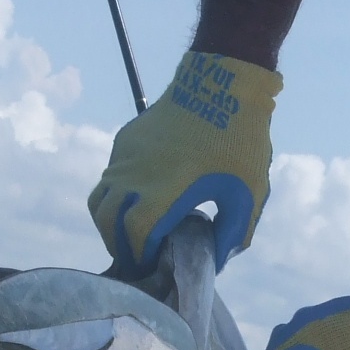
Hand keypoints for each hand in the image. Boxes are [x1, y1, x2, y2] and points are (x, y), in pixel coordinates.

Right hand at [88, 53, 279, 272]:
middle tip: (139, 261)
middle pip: (108, 223)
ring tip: (133, 236)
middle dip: (120, 247)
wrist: (222, 79)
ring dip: (112, 224)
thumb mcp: (249, 192)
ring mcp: (125, 156)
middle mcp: (134, 175)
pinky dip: (117, 198)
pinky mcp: (125, 140)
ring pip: (100, 201)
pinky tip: (142, 201)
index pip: (134, 237)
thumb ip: (234, 233)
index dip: (140, 259)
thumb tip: (218, 259)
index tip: (152, 270)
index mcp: (163, 190)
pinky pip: (111, 177)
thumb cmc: (240, 138)